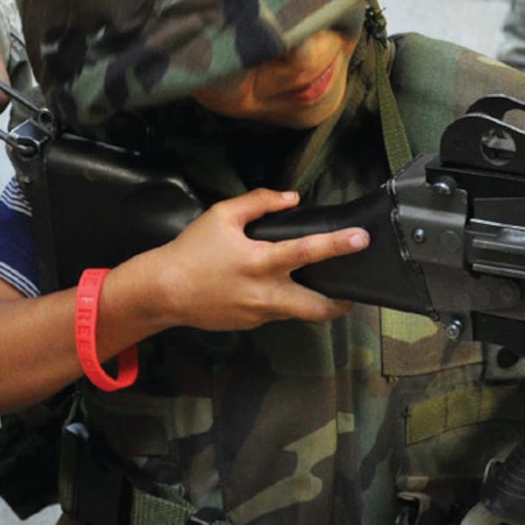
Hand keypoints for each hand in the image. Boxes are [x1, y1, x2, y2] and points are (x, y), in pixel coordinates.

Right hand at [118, 189, 368, 332]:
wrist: (163, 291)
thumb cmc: (192, 250)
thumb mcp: (221, 215)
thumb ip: (259, 203)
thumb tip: (291, 199)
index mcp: (262, 262)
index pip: (309, 252)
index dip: (338, 245)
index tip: (361, 239)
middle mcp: (266, 294)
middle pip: (317, 308)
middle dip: (340, 304)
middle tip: (350, 292)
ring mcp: (259, 315)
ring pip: (298, 313)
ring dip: (310, 302)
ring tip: (314, 285)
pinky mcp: (250, 325)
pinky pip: (276, 313)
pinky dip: (283, 302)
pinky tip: (273, 289)